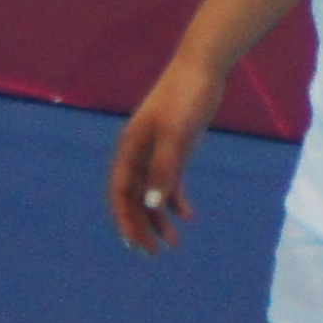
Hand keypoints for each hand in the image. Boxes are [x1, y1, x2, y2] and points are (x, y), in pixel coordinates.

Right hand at [106, 64, 216, 253]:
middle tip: (153, 254)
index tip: (134, 244)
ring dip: (158, 219)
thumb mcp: (174, 136)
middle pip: (132, 198)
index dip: (123, 220)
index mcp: (129, 149)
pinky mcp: (174, 149)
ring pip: (151, 194)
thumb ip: (163, 170)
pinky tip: (188, 216)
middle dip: (140, 226)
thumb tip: (151, 206)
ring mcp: (156, 152)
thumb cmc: (184, 98)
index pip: (119, 193)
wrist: (203, 69)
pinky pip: (169, 182)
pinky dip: (175, 200)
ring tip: (173, 244)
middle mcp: (138, 153)